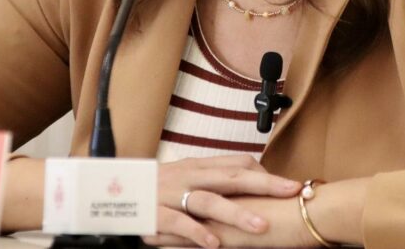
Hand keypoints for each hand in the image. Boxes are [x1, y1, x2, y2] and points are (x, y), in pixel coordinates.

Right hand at [142, 155, 301, 247]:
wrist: (113, 190)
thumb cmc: (158, 186)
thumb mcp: (187, 176)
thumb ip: (216, 178)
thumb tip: (255, 176)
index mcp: (199, 166)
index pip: (237, 163)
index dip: (265, 173)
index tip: (291, 185)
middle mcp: (189, 176)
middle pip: (230, 176)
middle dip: (263, 184)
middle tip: (289, 192)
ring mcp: (172, 194)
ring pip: (208, 200)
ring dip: (236, 213)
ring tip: (260, 226)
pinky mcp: (156, 214)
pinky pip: (179, 223)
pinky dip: (197, 233)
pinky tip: (214, 244)